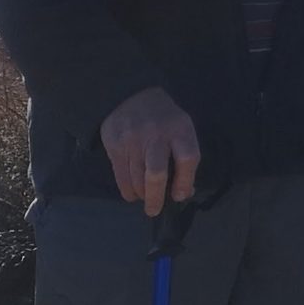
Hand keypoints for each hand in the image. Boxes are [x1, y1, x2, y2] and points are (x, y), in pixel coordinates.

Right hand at [99, 86, 200, 215]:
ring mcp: (133, 140)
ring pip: (136, 179)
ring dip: (142, 195)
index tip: (181, 195)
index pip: (188, 158)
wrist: (131, 95)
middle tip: (155, 210)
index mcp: (179, 129)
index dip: (185, 182)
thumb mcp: (181, 127)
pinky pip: (121, 177)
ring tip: (145, 197)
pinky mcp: (115, 145)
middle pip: (157, 173)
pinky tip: (133, 192)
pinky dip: (128, 190)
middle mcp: (156, 134)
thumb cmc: (164, 118)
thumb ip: (185, 156)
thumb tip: (183, 192)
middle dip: (156, 197)